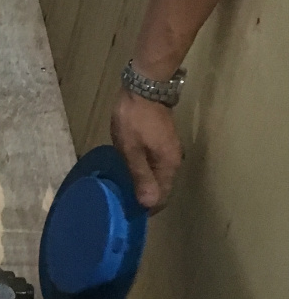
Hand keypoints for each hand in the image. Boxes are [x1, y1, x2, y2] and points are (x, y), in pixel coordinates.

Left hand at [110, 89, 182, 211]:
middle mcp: (174, 160)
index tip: (129, 210)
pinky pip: (157, 163)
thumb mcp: (132, 150)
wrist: (145, 88)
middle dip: (146, 196)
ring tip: (125, 185)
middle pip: (162, 187)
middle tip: (124, 199)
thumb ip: (141, 177)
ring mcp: (171, 149)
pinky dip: (146, 169)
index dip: (147, 207)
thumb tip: (149, 204)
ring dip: (146, 182)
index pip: (162, 197)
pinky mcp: (165, 140)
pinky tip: (132, 167)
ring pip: (160, 174)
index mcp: (168, 165)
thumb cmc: (134, 119)